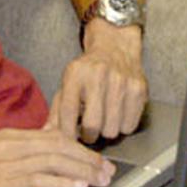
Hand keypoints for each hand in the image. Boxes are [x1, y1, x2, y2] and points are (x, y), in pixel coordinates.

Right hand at [0, 128, 115, 186]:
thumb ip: (12, 153)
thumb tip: (35, 155)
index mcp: (8, 137)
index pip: (52, 136)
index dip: (77, 146)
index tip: (94, 157)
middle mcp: (11, 144)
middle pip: (59, 146)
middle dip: (87, 157)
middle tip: (107, 168)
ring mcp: (8, 162)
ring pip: (55, 160)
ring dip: (82, 169)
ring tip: (101, 178)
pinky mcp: (5, 182)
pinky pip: (40, 179)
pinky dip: (63, 182)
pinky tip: (78, 186)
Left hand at [47, 20, 147, 142]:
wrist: (115, 48)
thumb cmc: (88, 72)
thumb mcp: (68, 84)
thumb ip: (57, 110)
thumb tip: (48, 133)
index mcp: (76, 74)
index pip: (68, 111)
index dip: (67, 132)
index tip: (69, 138)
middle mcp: (98, 75)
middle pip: (93, 125)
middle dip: (89, 135)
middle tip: (89, 132)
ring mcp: (121, 81)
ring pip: (112, 129)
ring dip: (107, 131)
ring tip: (104, 120)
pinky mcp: (139, 89)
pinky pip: (130, 126)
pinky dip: (123, 126)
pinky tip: (118, 114)